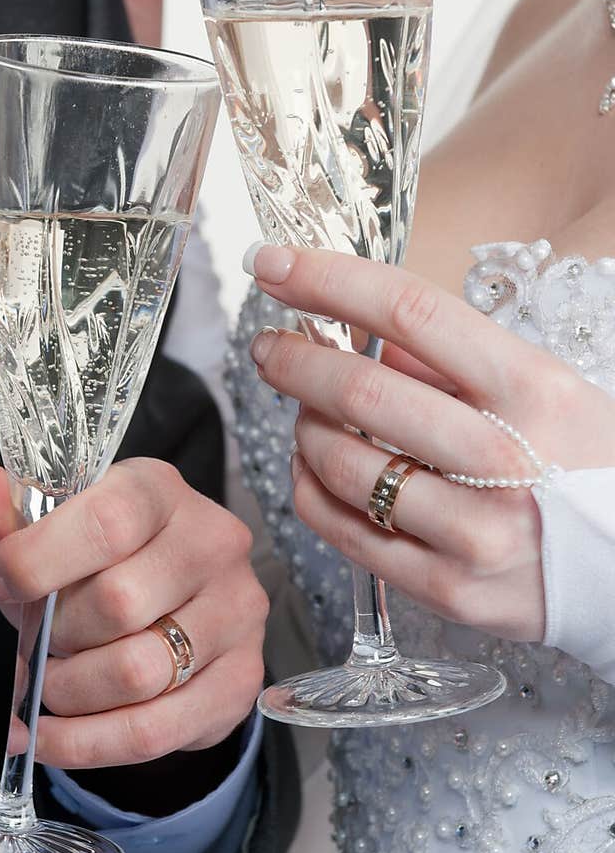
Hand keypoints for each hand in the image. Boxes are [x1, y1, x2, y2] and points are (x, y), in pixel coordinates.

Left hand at [0, 455, 266, 768]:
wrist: (164, 607)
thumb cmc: (93, 564)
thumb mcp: (40, 534)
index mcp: (161, 490)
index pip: (107, 523)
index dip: (36, 561)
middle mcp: (212, 543)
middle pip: (119, 603)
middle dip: (53, 635)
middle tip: (33, 642)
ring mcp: (237, 613)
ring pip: (138, 673)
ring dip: (68, 691)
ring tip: (47, 684)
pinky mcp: (240, 680)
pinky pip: (153, 731)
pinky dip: (86, 744)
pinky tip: (50, 738)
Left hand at [245, 244, 614, 643]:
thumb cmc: (588, 466)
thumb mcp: (549, 392)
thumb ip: (455, 363)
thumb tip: (363, 330)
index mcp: (534, 389)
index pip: (410, 312)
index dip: (328, 280)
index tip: (274, 264)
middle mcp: (503, 460)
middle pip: (360, 392)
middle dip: (294, 360)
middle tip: (269, 347)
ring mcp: (473, 532)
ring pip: (340, 464)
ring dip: (304, 427)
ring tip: (306, 413)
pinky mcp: (447, 588)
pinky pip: (344, 529)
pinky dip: (310, 488)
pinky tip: (313, 466)